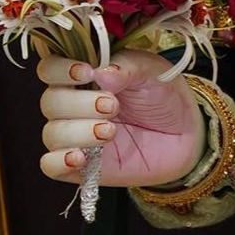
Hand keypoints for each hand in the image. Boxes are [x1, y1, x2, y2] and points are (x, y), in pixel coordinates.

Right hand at [37, 48, 202, 189]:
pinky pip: (51, 166)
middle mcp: (71, 105)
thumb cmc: (163, 97)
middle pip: (50, 102)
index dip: (60, 70)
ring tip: (110, 131)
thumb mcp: (151, 71)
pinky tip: (79, 157)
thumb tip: (101, 72)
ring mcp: (74, 136)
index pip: (49, 69)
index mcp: (81, 77)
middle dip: (80, 103)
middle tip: (112, 106)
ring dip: (78, 131)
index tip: (86, 73)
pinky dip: (59, 161)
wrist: (185, 135)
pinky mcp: (80, 166)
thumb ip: (127, 67)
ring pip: (52, 133)